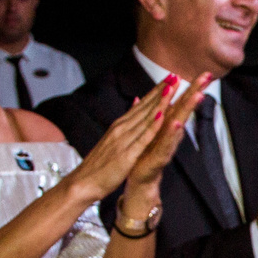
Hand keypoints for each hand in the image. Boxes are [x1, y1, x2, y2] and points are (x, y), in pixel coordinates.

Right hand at [71, 76, 205, 208]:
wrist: (83, 182)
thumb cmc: (100, 164)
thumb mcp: (113, 140)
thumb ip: (125, 124)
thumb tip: (134, 107)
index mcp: (120, 125)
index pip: (142, 104)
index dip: (156, 90)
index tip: (170, 77)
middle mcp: (122, 128)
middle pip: (145, 106)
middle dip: (161, 90)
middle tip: (175, 75)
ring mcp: (123, 140)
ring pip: (145, 118)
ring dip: (158, 102)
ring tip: (171, 87)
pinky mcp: (126, 154)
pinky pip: (141, 138)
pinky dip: (151, 126)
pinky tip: (160, 115)